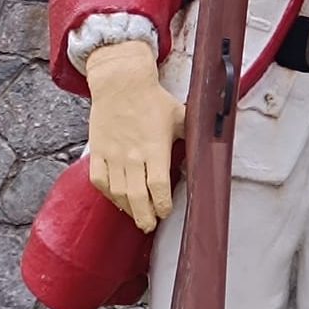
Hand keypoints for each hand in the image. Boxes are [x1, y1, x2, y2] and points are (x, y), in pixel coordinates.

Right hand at [84, 39, 184, 231]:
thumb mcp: (181, 116)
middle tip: (150, 226)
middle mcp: (133, 155)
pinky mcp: (98, 151)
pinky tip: (116, 199)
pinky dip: (107, 193)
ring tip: (136, 216)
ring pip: (117, 192)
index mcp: (155, 149)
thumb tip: (209, 147)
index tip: (166, 212)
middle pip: (136, 196)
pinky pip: (99, 179)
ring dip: (127, 208)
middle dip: (144, 216)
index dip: (162, 205)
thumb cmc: (152, 99)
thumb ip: (193, 135)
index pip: (158, 187)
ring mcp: (113, 154)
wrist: (121, 83)